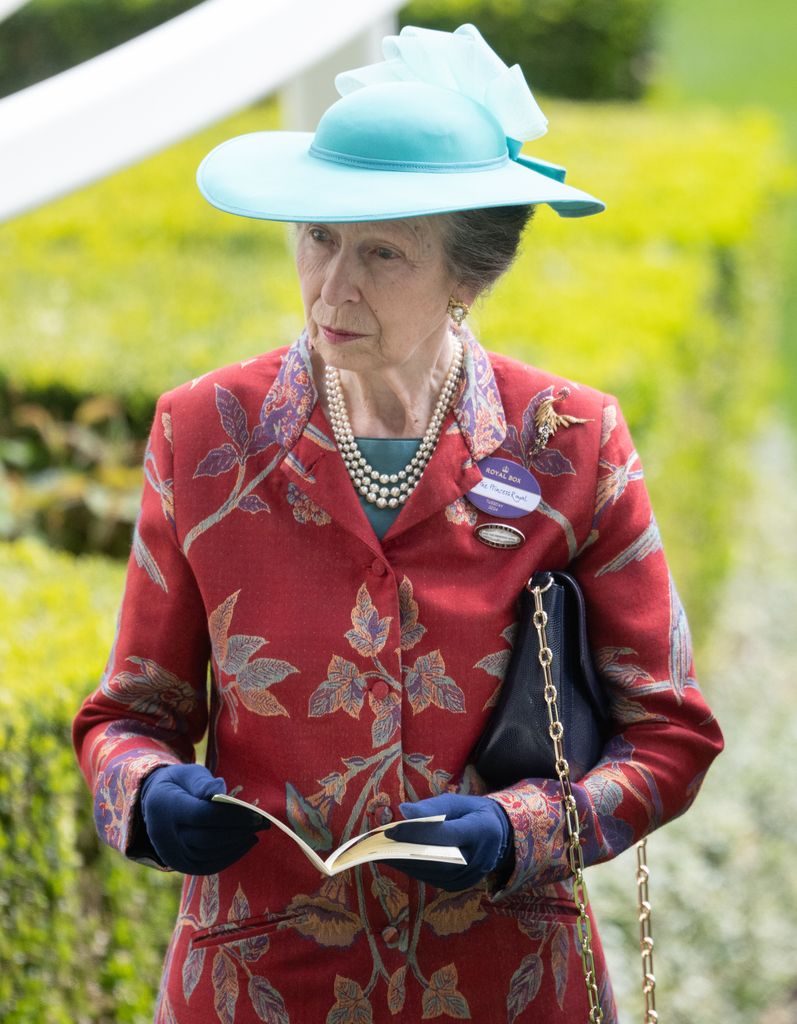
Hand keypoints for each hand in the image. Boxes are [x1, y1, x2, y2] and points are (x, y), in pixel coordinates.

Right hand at [139, 764, 268, 874]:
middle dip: (239, 831)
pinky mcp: (179, 865)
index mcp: (165, 805)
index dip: (233, 815)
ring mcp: (170, 854)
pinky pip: (207, 866)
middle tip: (263, 823)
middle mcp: (163, 835)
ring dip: (237, 845)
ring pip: (208, 854)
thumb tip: (221, 790)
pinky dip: (229, 857)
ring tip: (256, 832)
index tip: (256, 813)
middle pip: (207, 838)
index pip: (203, 814)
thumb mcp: (189, 774)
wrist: (155, 806)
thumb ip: (204, 783)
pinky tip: (245, 844)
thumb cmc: (179, 784)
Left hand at [385, 794, 512, 890]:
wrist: (498, 837)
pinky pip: (431, 877)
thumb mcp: (457, 803)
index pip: (445, 834)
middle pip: (435, 857)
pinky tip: (393, 858)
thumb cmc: (471, 813)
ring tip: (378, 850)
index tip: (390, 830)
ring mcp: (469, 877)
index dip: (416, 833)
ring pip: (430, 871)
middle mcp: (479, 859)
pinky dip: (411, 867)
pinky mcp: (459, 886)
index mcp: (482, 831)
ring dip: (402, 861)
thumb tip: (403, 811)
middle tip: (376, 844)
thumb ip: (431, 807)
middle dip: (403, 850)